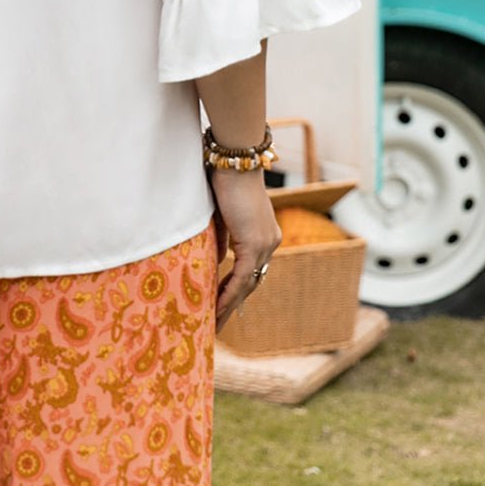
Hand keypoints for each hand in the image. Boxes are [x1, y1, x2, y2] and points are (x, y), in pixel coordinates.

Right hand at [209, 167, 280, 331]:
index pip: (250, 270)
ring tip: (214, 325)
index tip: (222, 305)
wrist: (234, 160)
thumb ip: (221, 237)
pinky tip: (216, 310)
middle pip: (251, 283)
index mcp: (264, 234)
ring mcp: (265, 245)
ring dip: (229, 307)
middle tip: (217, 324)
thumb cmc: (224, 177)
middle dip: (233, 306)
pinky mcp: (254, 244)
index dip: (236, 290)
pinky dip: (228, 296)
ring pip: (247, 285)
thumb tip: (215, 261)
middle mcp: (270, 242)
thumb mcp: (221, 213)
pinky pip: (240, 278)